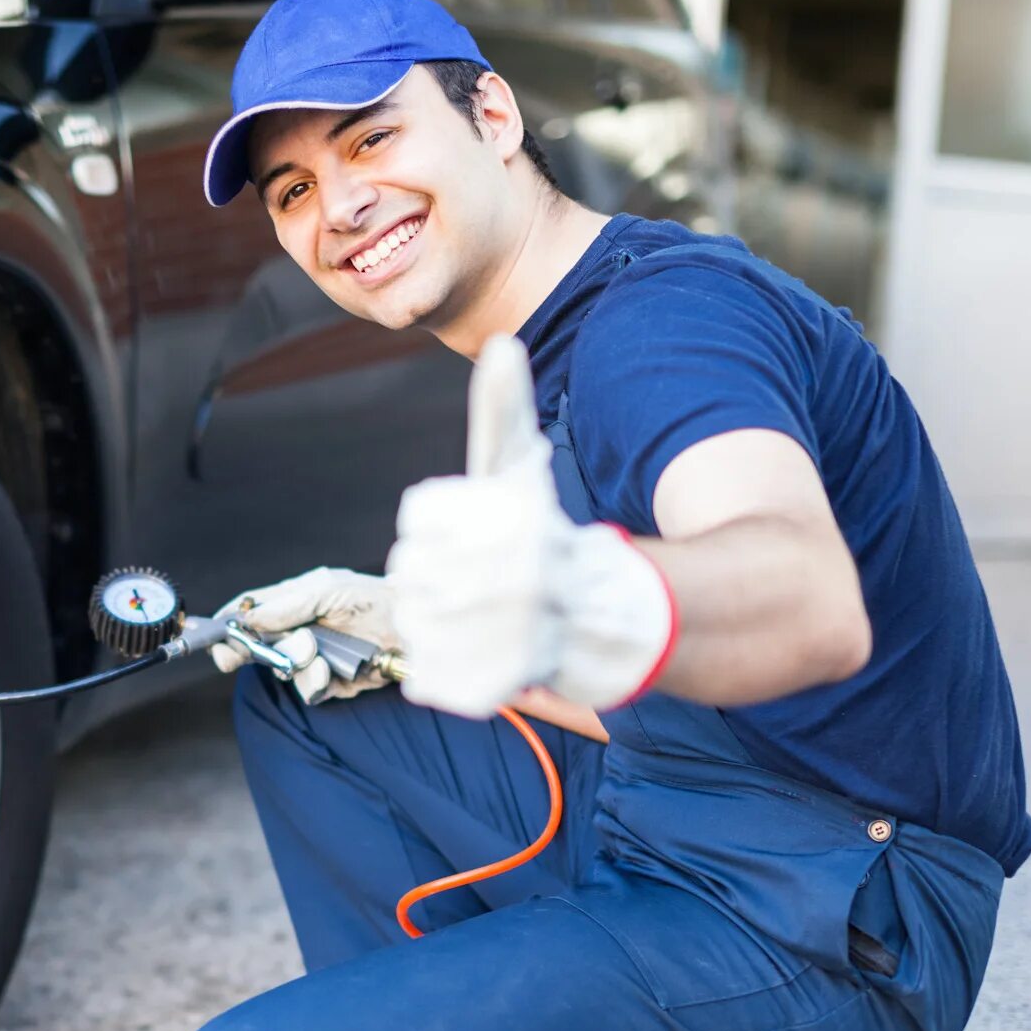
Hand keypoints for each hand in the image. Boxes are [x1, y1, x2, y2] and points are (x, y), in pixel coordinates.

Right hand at [207, 567, 396, 703]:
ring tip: (317, 651)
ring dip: (295, 663)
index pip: (250, 611)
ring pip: (282, 670)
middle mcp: (298, 630)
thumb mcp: (328, 590)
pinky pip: (308, 690)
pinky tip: (331, 670)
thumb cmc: (374, 600)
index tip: (215, 635)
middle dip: (252, 650)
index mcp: (293, 602)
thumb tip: (250, 616)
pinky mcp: (330, 683)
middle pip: (256, 646)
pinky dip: (316, 682)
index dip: (229, 623)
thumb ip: (287, 603)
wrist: (416, 630)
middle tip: (237, 655)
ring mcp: (313, 658)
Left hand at [385, 335, 675, 717]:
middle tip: (486, 584)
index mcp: (510, 517)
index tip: (481, 537)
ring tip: (487, 619)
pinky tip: (484, 654)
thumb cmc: (552, 536)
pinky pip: (428, 679)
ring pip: (415, 626)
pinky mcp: (500, 688)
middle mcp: (512, 575)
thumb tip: (503, 342)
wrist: (620, 619)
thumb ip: (503, 408)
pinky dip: (446, 671)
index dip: (442, 529)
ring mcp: (508, 637)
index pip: (418, 519)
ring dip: (442, 625)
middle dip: (441, 578)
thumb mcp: (525, 467)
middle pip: (410, 575)